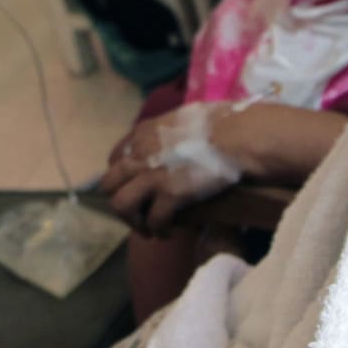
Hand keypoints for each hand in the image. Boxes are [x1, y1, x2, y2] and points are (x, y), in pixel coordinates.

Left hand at [99, 103, 243, 232]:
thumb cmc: (223, 120)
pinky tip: (168, 232)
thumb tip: (178, 134)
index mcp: (144, 132)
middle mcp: (141, 154)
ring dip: (133, 220)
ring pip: (121, 205)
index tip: (133, 185)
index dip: (122, 176)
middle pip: (109, 184)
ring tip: (147, 229)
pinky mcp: (169, 195)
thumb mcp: (186, 115)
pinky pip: (154, 220)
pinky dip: (159, 229)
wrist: (238, 136)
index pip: (115, 158)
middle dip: (121, 200)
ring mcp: (152, 175)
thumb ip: (172, 128)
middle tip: (137, 212)